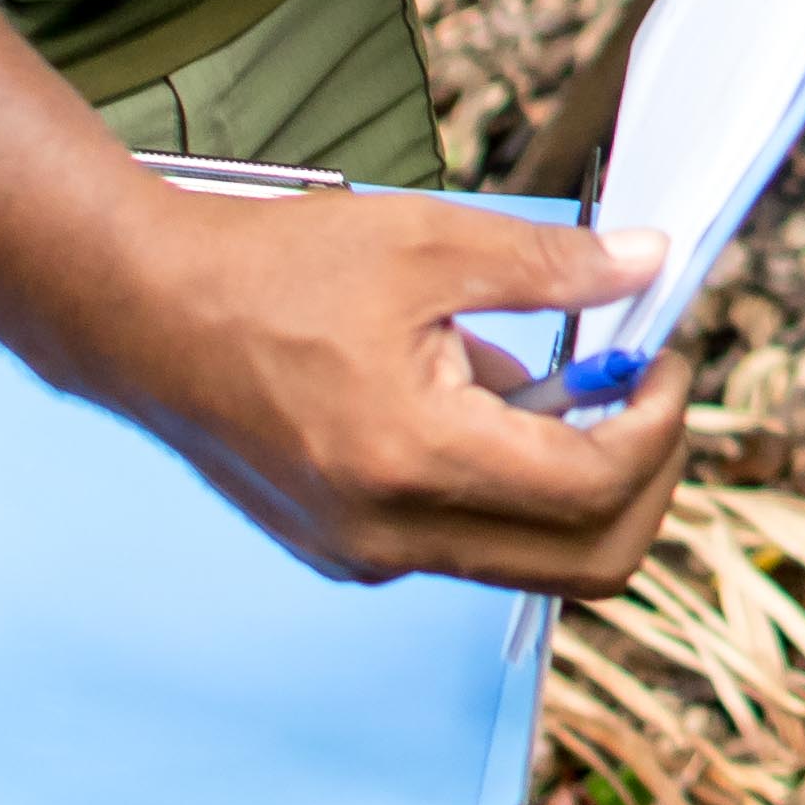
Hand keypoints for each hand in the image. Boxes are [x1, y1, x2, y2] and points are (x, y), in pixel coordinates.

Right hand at [72, 185, 695, 592]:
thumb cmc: (270, 270)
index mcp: (414, 459)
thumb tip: (647, 265)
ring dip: (576, 482)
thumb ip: (551, 268)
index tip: (664, 362)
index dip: (658, 427)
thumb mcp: (428, 242)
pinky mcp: (346, 552)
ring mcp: (364, 556)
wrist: (140, 313)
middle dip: (644, 478)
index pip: (594, 490)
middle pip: (584, 562)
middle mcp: (390, 536)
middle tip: (646, 393)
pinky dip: (510, 487)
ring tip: (555, 381)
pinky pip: (467, 546)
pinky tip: (484, 401)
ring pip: (529, 561)